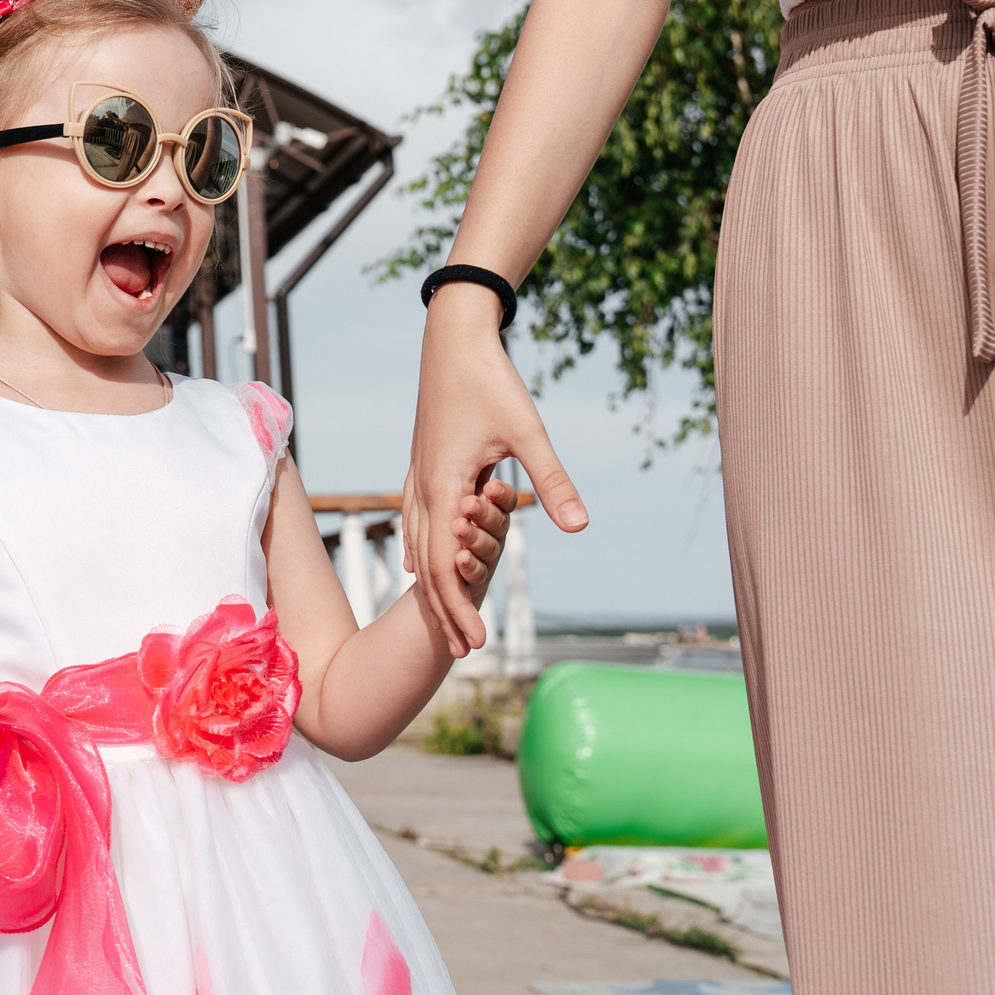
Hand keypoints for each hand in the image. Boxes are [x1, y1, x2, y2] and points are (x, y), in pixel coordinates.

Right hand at [402, 282, 586, 656]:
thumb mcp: (528, 433)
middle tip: (463, 653)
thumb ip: (552, 482)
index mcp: (443, 489)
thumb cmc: (491, 381)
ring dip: (433, 586)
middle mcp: (422, 490)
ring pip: (417, 547)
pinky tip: (423, 564)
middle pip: (427, 568)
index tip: (478, 645)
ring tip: (447, 619)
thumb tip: (579, 526)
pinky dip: (421, 553)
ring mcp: (416, 478)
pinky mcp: (420, 466)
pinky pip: (414, 524)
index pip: (445, 569)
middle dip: (444, 612)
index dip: (459, 611)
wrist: (452, 340)